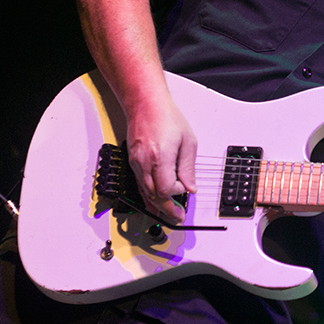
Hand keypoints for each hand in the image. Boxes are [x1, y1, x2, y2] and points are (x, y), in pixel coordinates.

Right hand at [124, 93, 196, 224]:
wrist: (145, 105)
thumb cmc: (167, 118)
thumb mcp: (188, 142)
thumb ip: (188, 167)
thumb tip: (190, 188)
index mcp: (160, 158)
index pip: (166, 188)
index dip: (178, 193)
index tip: (186, 188)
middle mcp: (144, 163)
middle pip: (153, 195)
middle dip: (166, 209)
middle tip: (177, 218)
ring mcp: (136, 163)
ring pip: (144, 192)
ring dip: (156, 205)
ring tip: (167, 215)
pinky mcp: (133, 162)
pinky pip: (139, 184)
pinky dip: (147, 195)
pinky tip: (153, 202)